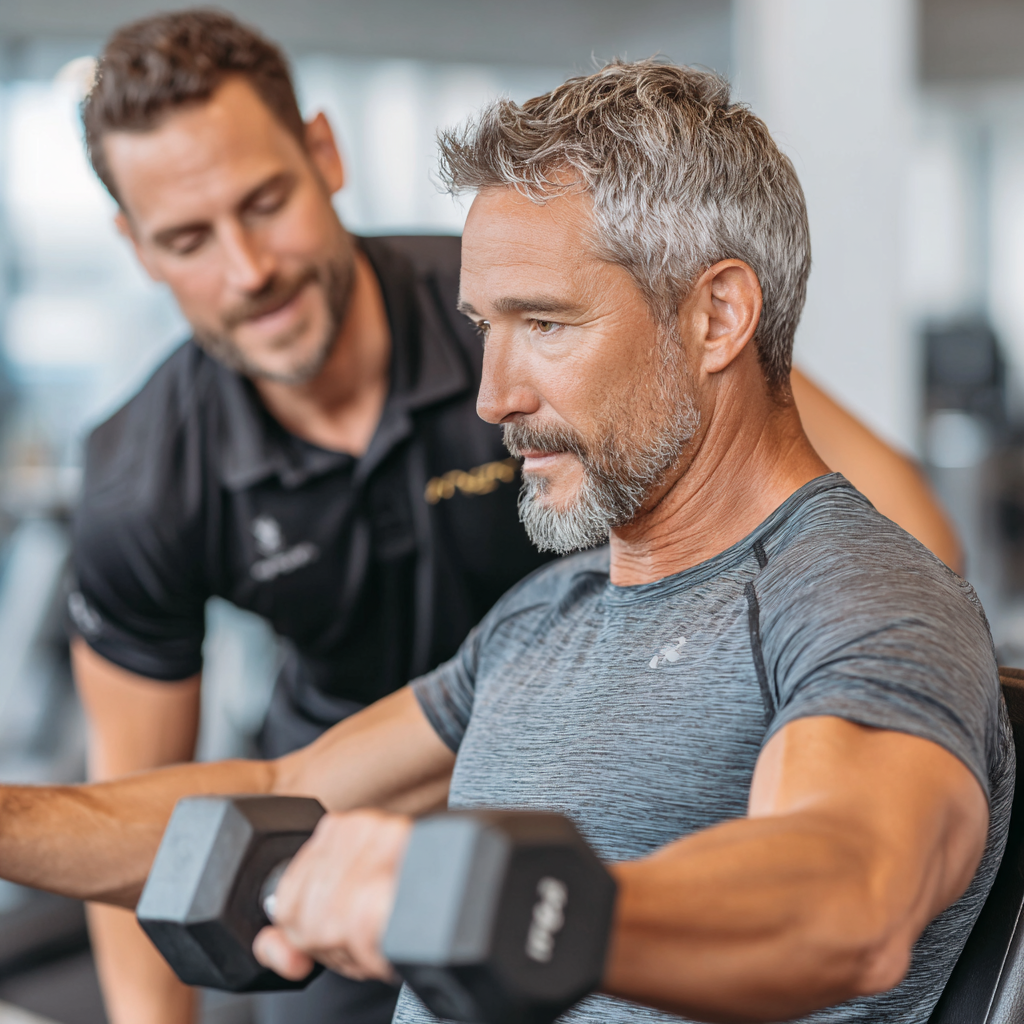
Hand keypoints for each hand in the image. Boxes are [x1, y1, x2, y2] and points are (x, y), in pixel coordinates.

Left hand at [252, 808, 412, 981]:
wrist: (477, 890)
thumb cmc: (413, 895)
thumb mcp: (347, 902)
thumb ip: (298, 922)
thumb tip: (267, 947)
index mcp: (345, 826)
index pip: (286, 897)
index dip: (308, 930)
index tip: (341, 931)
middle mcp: (359, 831)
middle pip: (301, 919)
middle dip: (329, 946)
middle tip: (369, 936)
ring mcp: (375, 857)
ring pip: (324, 936)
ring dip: (354, 955)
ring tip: (385, 936)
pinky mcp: (384, 892)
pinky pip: (357, 950)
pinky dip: (376, 962)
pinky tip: (395, 943)